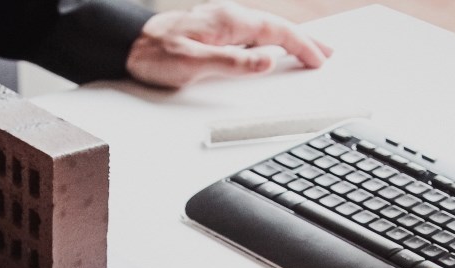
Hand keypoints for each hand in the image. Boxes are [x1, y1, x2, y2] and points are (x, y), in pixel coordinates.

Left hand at [127, 1, 332, 88]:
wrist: (127, 45)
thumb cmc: (155, 54)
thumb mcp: (194, 64)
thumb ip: (233, 63)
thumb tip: (266, 63)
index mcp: (228, 21)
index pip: (276, 32)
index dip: (301, 46)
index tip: (319, 59)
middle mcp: (228, 17)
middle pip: (275, 27)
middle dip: (303, 40)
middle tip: (327, 53)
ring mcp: (221, 23)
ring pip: (265, 30)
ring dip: (288, 41)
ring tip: (307, 52)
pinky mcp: (213, 31)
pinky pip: (251, 34)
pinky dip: (269, 42)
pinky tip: (271, 50)